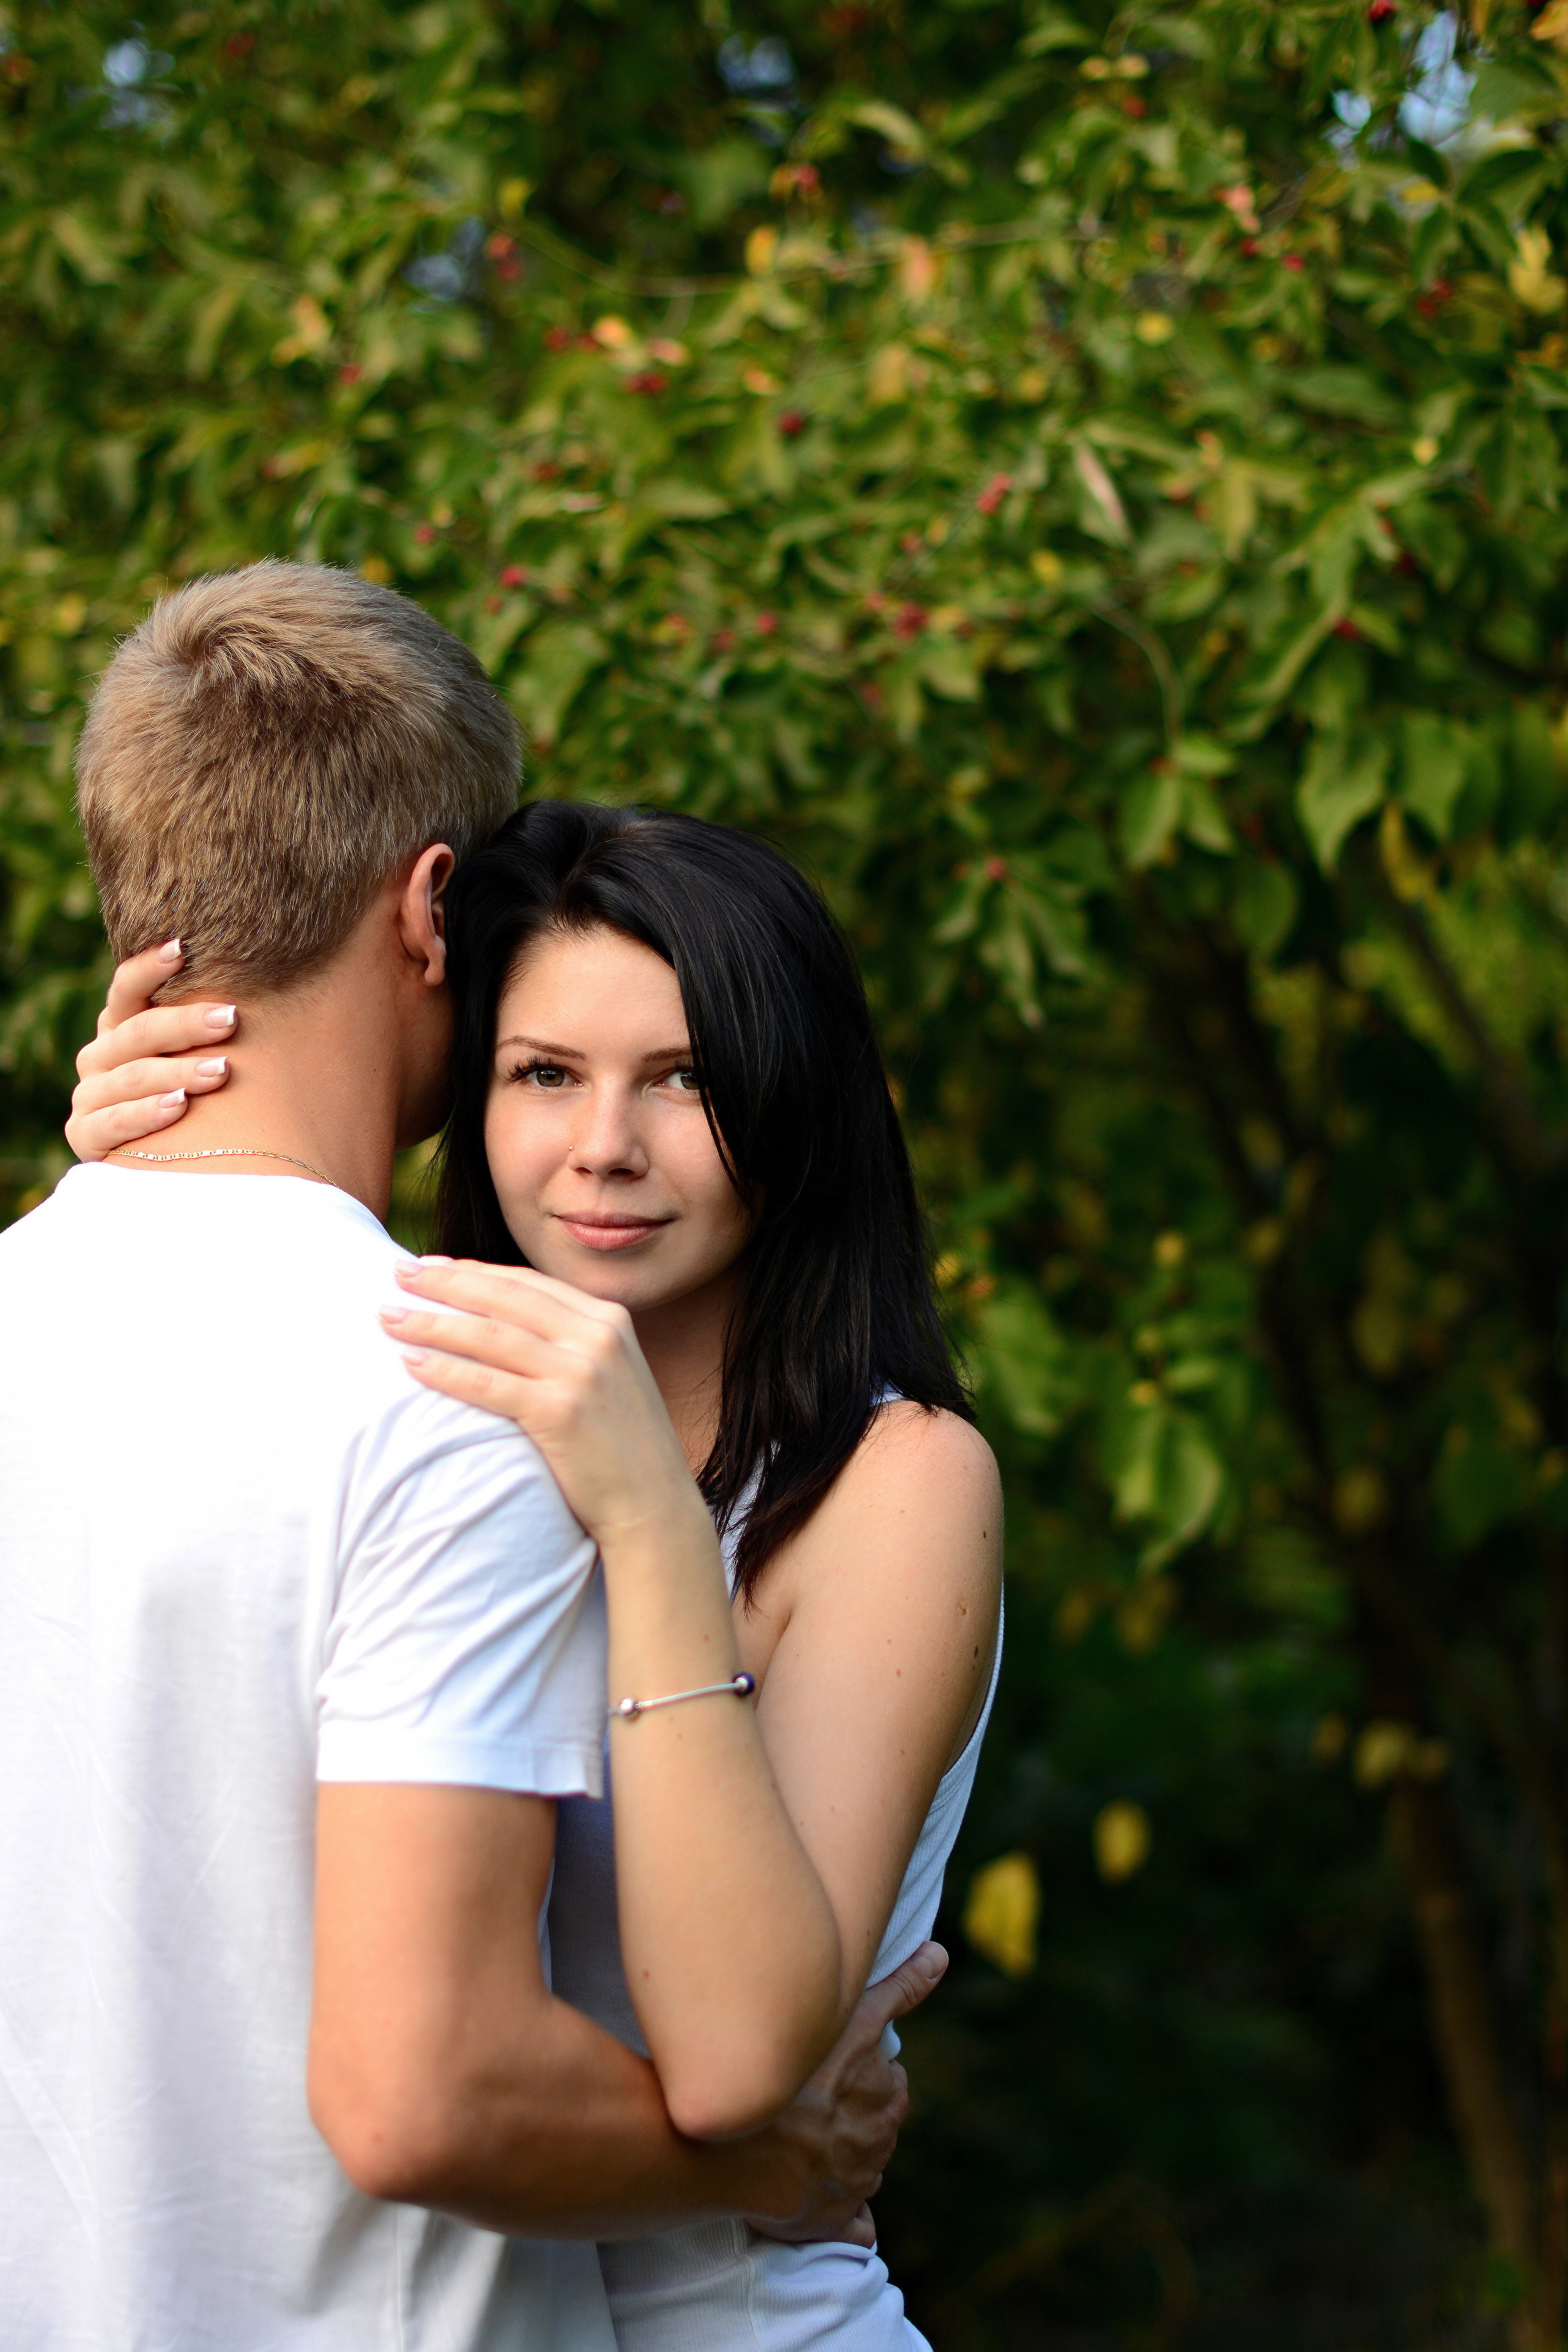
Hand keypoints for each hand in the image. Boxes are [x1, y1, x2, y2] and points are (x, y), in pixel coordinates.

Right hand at [66, 940, 236, 1161]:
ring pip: (131, 1077)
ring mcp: (90, 1097)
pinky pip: (112, 1123)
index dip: (148, 967)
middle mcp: (100, 1058)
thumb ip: (214, 1026)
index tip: (183, 948)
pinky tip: (179, 1106)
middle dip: (185, 1024)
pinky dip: (146, 1113)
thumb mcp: (204, 1057)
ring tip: (221, 1070)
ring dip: (177, 1072)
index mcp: (122, 1028)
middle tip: (232, 1019)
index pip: (126, 989)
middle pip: (137, 1032)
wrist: (175, 1165)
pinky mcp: (85, 1137)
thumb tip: (271, 981)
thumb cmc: (205, 1100)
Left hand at [383, 1256, 704, 1548]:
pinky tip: (411, 1364)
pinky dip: (445, 1370)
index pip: (529, 1283)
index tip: (432, 1265)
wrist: (655, 1506)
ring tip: (388, 1317)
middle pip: (504, 1297)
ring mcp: (582, 1372)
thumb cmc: (621, 1447)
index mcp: (609, 1320)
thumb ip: (572, 1344)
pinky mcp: (562, 1411)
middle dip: (445, 1281)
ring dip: (432, 1322)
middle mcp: (598, 1336)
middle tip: (397, 1272)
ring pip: (489, 1335)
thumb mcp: (611, 1377)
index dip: (475, 1271)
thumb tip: (506, 1325)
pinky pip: (487, 1383)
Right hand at [740, 1942, 947, 2248]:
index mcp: (882, 2086)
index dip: (861, 2072)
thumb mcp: (847, 2017)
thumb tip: (941, 1956)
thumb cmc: (786, 2071)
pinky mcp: (839, 2216)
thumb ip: (899, 1987)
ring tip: (798, 2137)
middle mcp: (878, 2130)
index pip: (889, 2076)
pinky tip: (819, 2195)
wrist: (732, 2144)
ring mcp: (860, 2177)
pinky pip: (855, 2217)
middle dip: (854, 2108)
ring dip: (844, 2150)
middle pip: (878, 2116)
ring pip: (865, 2160)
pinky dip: (844, 2209)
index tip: (836, 2079)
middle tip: (808, 2100)